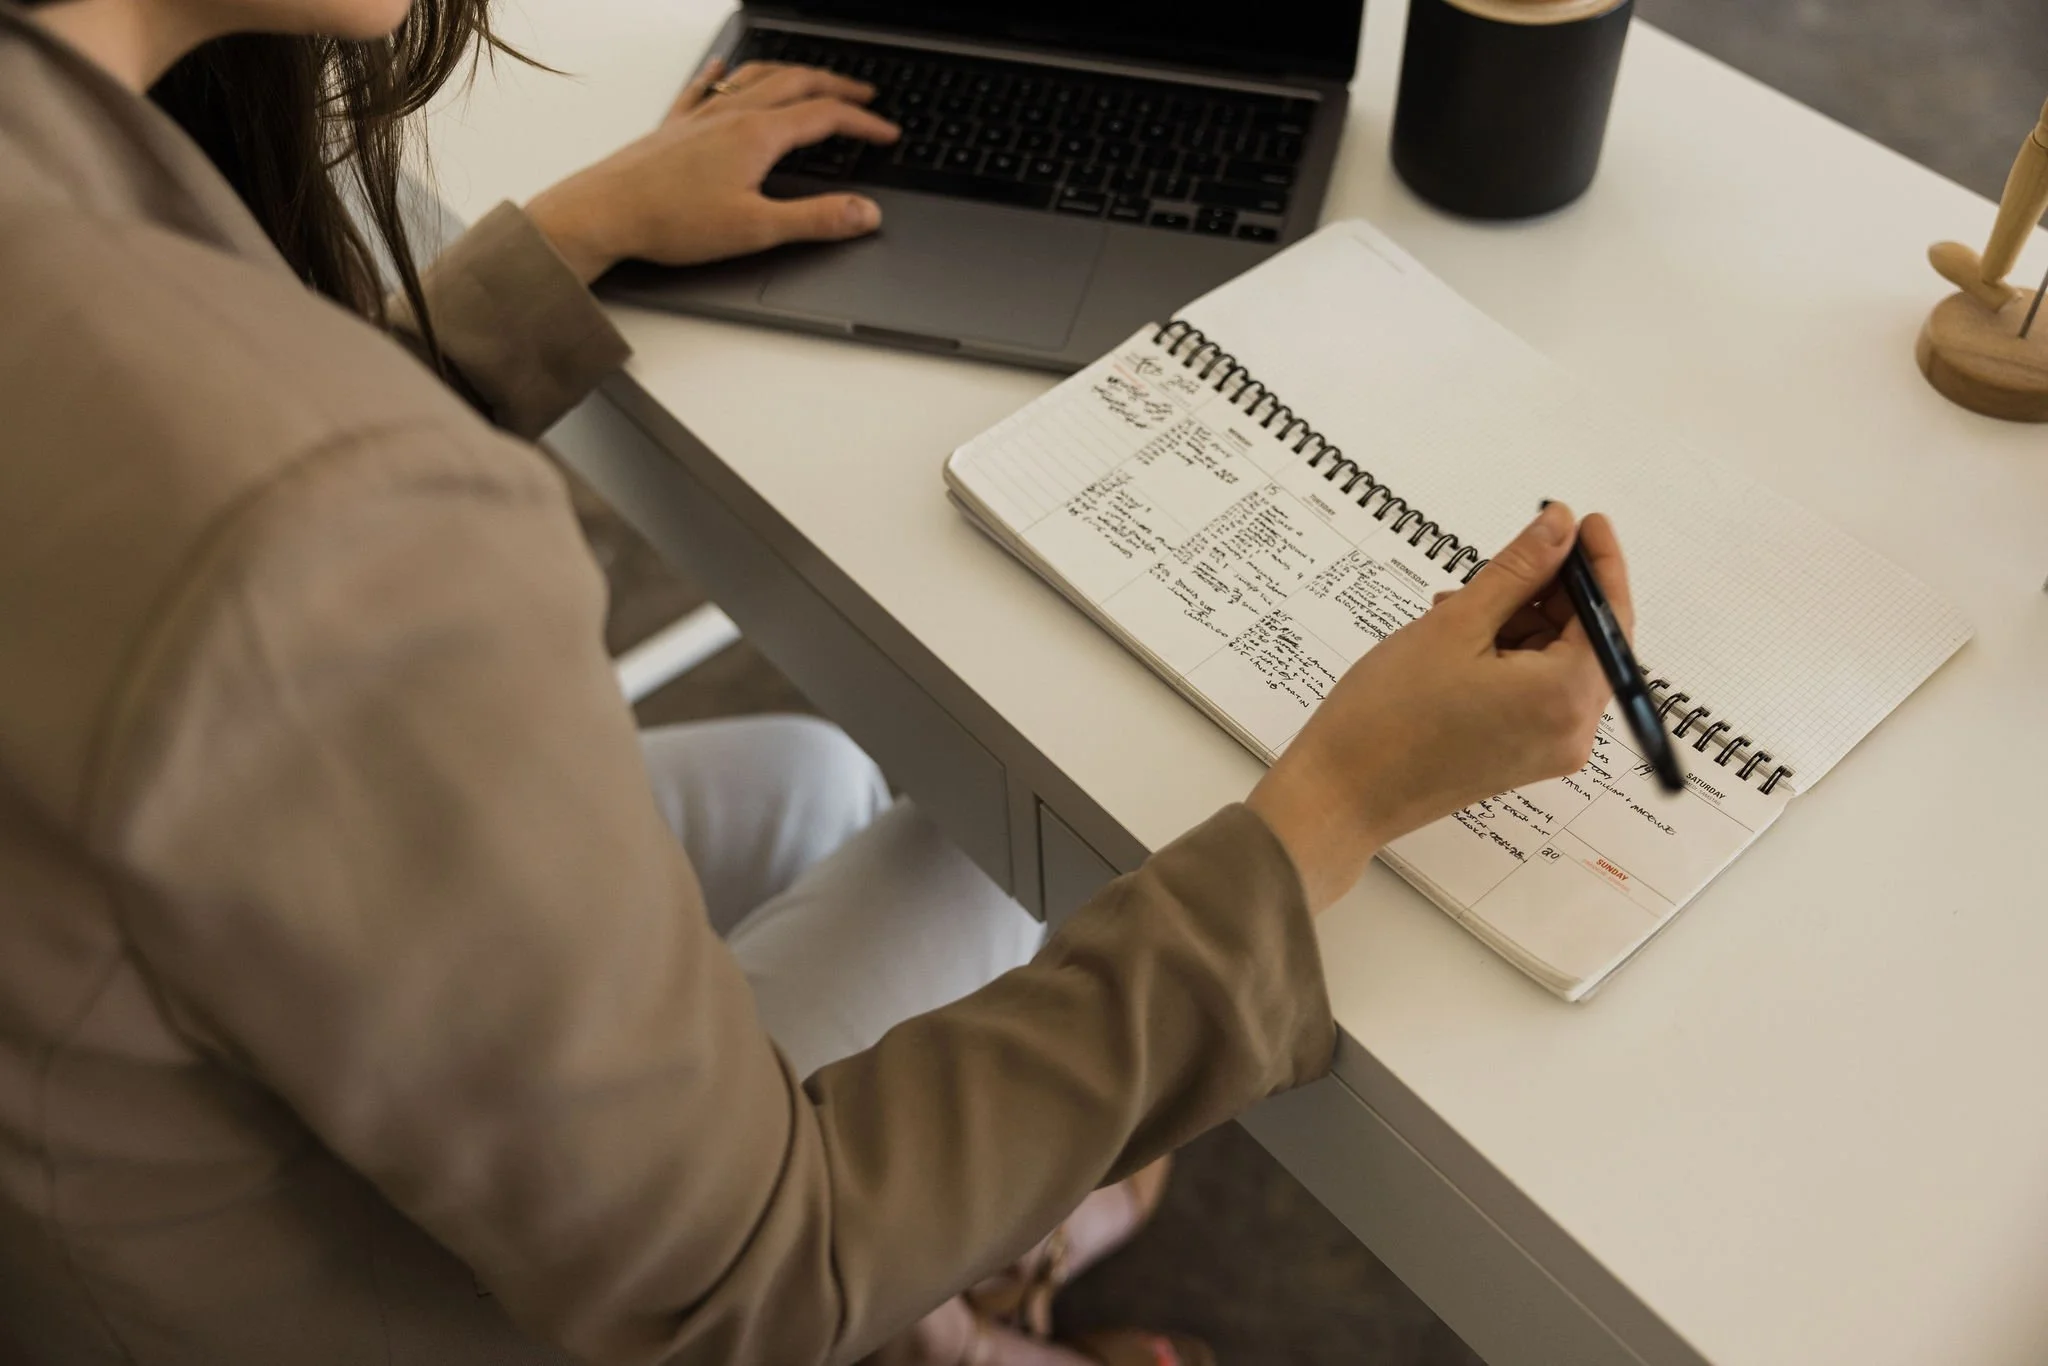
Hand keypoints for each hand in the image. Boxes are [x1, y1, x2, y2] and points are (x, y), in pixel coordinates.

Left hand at [524, 59, 899, 283]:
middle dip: (837, 85)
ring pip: (756, 77)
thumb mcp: (756, 229)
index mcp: (757, 135)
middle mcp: (731, 114)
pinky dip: (726, 75)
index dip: (864, 123)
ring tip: (811, 78)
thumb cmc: (671, 221)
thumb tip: (866, 213)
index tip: (888, 133)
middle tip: (864, 94)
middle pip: (796, 82)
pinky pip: (705, 87)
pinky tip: (723, 72)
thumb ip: (816, 219)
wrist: (604, 212)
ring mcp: (701, 115)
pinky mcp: (674, 126)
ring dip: (792, 73)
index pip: (825, 116)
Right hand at [1247, 503, 1632, 912]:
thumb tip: (1561, 526)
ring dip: (1520, 624)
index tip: (1582, 521)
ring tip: (1458, 609)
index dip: (1599, 562)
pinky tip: (1460, 641)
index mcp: (1564, 698)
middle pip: (1586, 640)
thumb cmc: (1388, 717)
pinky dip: (1508, 657)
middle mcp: (1571, 731)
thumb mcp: (1455, 623)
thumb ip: (1518, 569)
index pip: (1611, 615)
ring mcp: (1548, 750)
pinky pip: (1534, 691)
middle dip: (1549, 594)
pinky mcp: (1521, 757)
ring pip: (1555, 662)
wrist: (1340, 794)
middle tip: (1502, 563)